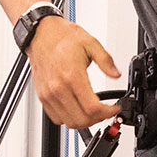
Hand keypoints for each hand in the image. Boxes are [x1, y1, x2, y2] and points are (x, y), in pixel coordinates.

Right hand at [26, 14, 120, 130]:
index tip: (114, 108)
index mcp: (72, 76)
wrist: (40, 34)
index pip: (92, 108)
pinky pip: (57, 118)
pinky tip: (78, 109)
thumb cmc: (62, 38)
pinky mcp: (43, 97)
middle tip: (106, 111)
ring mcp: (49, 95)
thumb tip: (116, 74)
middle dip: (98, 119)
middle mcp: (58, 88)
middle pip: (82, 120)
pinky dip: (70, 118)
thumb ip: (106, 61)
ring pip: (69, 122)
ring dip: (85, 121)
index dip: (107, 112)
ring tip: (93, 111)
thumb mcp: (91, 43)